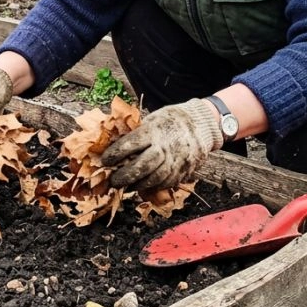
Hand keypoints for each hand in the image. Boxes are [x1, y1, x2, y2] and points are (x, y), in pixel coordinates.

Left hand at [100, 98, 222, 190]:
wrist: (201, 124)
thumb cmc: (170, 120)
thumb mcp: (153, 119)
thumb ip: (136, 133)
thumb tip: (112, 145)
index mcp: (155, 130)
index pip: (130, 144)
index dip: (115, 154)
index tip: (105, 160)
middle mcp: (166, 146)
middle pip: (142, 166)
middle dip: (124, 176)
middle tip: (113, 181)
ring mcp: (177, 160)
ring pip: (154, 179)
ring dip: (137, 185)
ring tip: (126, 186)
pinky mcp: (184, 171)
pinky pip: (165, 184)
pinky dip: (151, 187)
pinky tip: (142, 186)